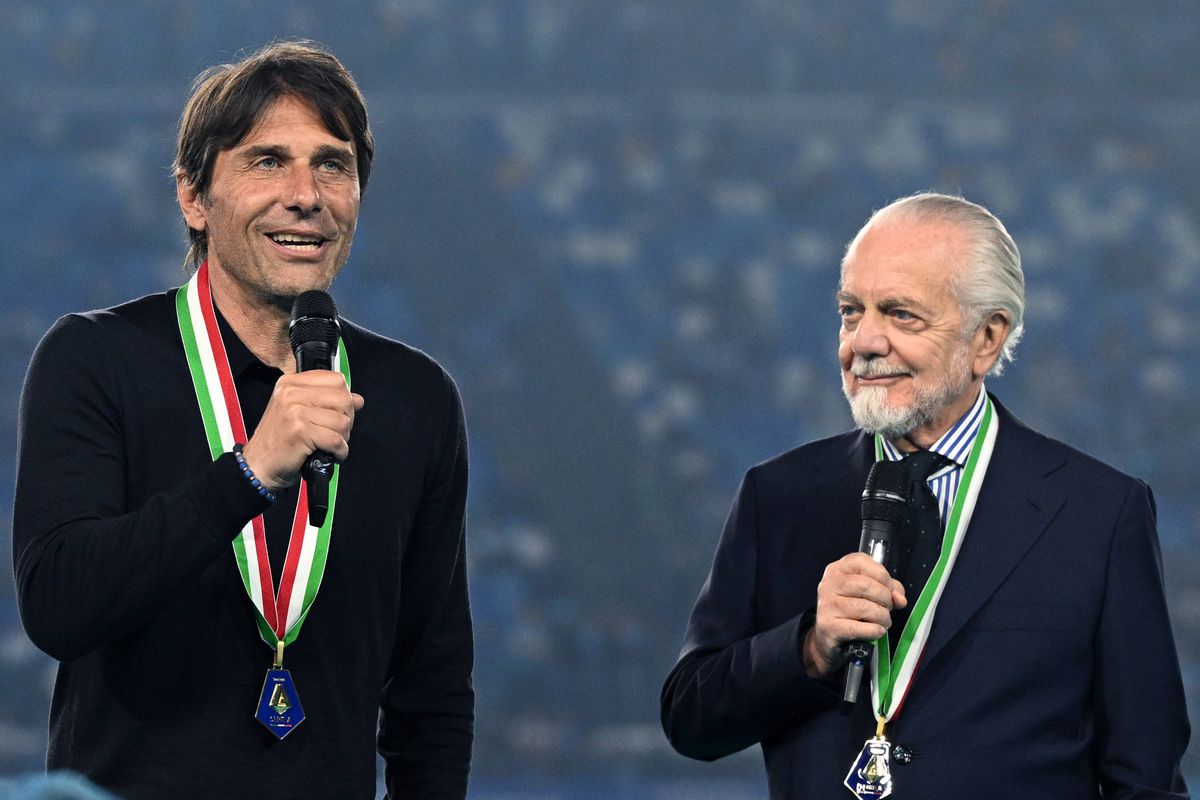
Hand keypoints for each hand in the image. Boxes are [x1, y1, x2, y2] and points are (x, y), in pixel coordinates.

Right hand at [240, 371, 364, 490]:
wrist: (258, 466)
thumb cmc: (280, 441)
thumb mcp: (299, 413)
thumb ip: (327, 402)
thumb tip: (358, 399)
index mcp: (291, 383)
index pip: (336, 379)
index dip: (344, 398)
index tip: (337, 414)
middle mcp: (291, 393)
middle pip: (343, 398)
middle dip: (347, 419)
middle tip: (335, 433)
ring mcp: (294, 411)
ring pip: (342, 421)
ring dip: (342, 438)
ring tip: (328, 445)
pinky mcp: (300, 431)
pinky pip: (336, 440)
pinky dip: (340, 452)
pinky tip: (331, 455)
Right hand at [802, 552, 906, 678]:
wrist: (829, 636)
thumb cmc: (851, 609)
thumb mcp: (868, 592)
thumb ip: (888, 589)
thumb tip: (900, 599)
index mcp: (838, 569)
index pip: (861, 561)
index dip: (882, 575)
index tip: (889, 589)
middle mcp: (829, 584)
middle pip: (866, 585)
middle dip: (885, 599)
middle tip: (887, 608)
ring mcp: (827, 605)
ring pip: (866, 607)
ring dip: (882, 617)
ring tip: (883, 622)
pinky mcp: (829, 627)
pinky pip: (862, 628)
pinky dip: (876, 631)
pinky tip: (876, 631)